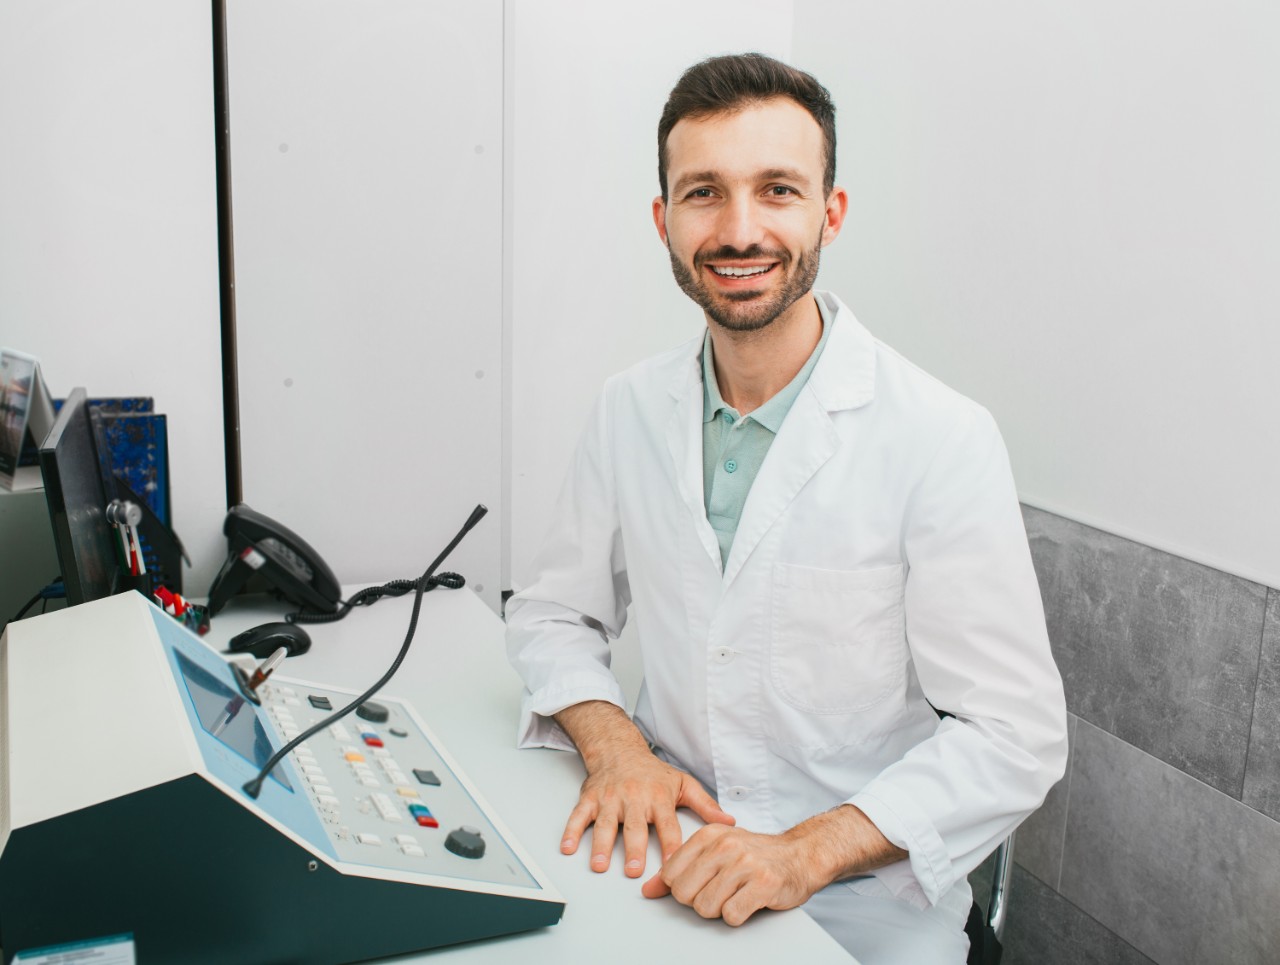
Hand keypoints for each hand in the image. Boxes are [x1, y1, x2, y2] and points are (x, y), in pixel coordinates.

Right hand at [562, 748, 734, 877]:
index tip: (675, 864)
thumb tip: (729, 822)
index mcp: (658, 797)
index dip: (672, 845)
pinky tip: (569, 847)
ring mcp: (610, 798)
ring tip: (600, 865)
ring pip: (605, 823)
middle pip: (635, 827)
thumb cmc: (653, 772)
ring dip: (602, 845)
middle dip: (634, 849)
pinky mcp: (590, 798)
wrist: (619, 749)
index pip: (668, 825)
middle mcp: (634, 798)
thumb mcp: (683, 783)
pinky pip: (579, 815)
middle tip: (635, 870)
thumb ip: (705, 805)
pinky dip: (572, 831)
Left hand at [639, 823, 819, 924]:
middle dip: (698, 900)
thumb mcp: (715, 851)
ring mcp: (746, 864)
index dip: (681, 887)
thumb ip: (681, 868)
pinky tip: (747, 901)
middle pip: (684, 893)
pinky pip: (731, 915)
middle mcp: (726, 845)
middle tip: (718, 892)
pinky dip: (737, 916)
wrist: (800, 855)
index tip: (699, 884)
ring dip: (719, 909)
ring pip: (706, 907)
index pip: (670, 873)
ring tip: (735, 895)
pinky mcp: (764, 884)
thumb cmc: (755, 854)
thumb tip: (648, 890)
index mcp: (709, 834)